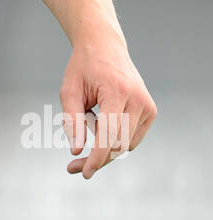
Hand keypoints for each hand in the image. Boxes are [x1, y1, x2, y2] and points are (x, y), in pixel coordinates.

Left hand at [60, 27, 156, 177]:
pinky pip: (131, 138)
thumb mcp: (69, 91)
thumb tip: (77, 151)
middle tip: (72, 167)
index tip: (85, 172)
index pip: (109, 135)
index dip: (97, 157)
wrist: (105, 47)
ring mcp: (148, 106)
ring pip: (126, 145)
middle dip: (96, 159)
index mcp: (118, 92)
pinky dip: (114, 138)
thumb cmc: (84, 68)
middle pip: (118, 145)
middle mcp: (138, 100)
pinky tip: (100, 119)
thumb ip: (73, 121)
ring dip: (104, 149)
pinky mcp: (150, 112)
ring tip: (86, 122)